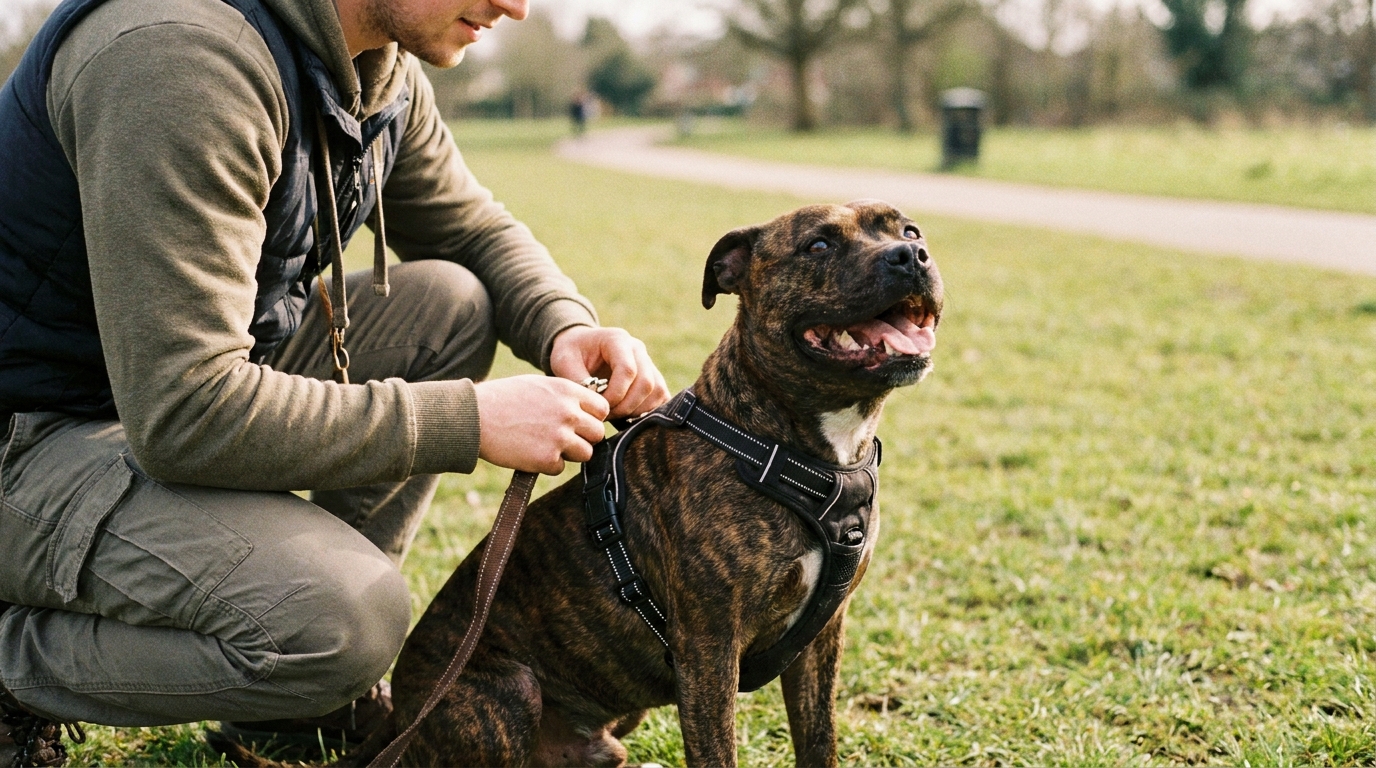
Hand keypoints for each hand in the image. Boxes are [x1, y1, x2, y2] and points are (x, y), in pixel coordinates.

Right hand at [473, 375, 609, 474]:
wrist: (473, 417)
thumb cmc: (501, 398)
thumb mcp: (538, 385)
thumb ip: (564, 396)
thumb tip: (583, 410)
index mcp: (567, 391)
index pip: (602, 409)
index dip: (592, 417)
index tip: (579, 422)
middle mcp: (568, 413)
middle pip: (597, 433)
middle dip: (584, 438)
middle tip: (564, 438)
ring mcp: (559, 437)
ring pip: (585, 453)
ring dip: (569, 454)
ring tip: (547, 446)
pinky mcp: (546, 459)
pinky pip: (561, 468)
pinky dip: (548, 465)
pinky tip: (531, 453)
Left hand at [549, 326, 670, 418]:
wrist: (580, 346)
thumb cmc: (571, 352)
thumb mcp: (564, 362)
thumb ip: (579, 381)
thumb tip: (597, 405)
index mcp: (617, 340)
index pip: (627, 370)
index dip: (615, 394)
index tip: (599, 406)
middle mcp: (638, 349)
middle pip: (647, 383)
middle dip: (626, 406)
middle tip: (606, 415)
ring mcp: (648, 362)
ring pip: (657, 391)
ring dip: (637, 410)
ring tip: (614, 416)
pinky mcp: (652, 376)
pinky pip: (661, 397)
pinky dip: (647, 411)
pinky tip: (627, 417)